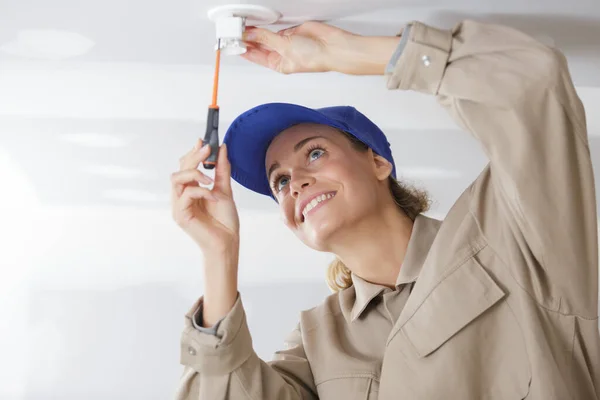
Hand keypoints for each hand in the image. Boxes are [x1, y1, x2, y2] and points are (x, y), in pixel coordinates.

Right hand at [171, 140, 239, 254]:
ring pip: (176, 179)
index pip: (185, 166)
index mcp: (191, 190)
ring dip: (194, 172)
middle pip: (179, 169)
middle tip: (208, 149)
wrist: (228, 242)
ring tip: (210, 179)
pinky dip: (202, 192)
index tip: (204, 141)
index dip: (192, 153)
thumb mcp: (225, 189)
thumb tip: (222, 148)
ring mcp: (179, 205)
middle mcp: (181, 196)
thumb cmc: (225, 220)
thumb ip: (221, 170)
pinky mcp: (180, 214)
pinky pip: (186, 194)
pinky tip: (214, 197)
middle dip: (193, 157)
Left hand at [242, 21, 400, 74]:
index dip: (242, 48)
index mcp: (277, 64)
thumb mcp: (284, 47)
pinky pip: (276, 27)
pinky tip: (257, 22)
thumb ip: (265, 38)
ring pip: (265, 34)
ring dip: (256, 30)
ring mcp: (286, 42)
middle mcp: (280, 54)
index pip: (254, 56)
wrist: (333, 46)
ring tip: (241, 25)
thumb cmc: (315, 57)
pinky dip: (268, 24)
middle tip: (233, 31)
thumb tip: (249, 34)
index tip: (231, 41)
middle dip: (246, 38)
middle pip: (258, 45)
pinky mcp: (292, 31)